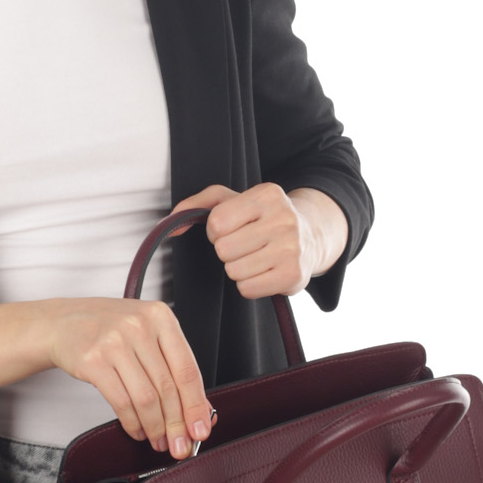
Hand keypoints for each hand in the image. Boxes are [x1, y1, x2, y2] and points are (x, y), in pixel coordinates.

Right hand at [46, 298, 216, 458]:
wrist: (63, 323)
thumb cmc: (109, 330)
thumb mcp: (147, 336)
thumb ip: (173, 367)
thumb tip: (200, 411)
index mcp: (161, 317)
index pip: (187, 369)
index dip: (196, 406)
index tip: (200, 430)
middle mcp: (139, 326)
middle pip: (167, 387)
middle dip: (177, 424)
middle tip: (181, 446)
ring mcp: (114, 342)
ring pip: (146, 398)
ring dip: (156, 427)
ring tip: (159, 441)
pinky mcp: (93, 361)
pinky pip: (121, 402)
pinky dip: (133, 423)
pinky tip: (138, 431)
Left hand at [166, 183, 346, 297]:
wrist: (311, 237)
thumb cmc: (263, 218)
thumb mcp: (233, 200)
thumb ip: (198, 204)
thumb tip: (171, 223)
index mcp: (267, 194)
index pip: (216, 223)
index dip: (216, 231)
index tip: (232, 229)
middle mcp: (283, 218)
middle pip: (224, 249)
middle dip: (227, 251)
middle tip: (245, 245)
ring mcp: (291, 248)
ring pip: (234, 271)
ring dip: (238, 268)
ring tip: (256, 258)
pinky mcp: (293, 275)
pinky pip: (247, 289)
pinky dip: (249, 284)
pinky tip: (264, 271)